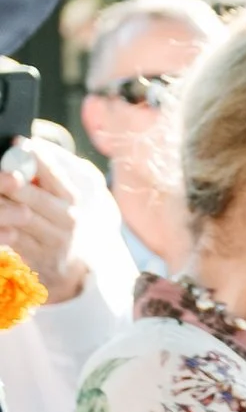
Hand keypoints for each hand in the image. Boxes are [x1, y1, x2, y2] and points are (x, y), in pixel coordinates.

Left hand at [0, 128, 91, 302]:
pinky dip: (1, 225)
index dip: (35, 157)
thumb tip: (30, 146)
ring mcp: (52, 239)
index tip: (19, 143)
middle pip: (32, 195)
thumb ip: (50, 175)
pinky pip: (12, 237)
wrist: (73, 268)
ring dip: (3, 202)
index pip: (54, 174)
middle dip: (10, 180)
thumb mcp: (67, 199)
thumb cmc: (63, 224)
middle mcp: (66, 219)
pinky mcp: (37, 255)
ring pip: (20, 216)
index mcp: (72, 199)